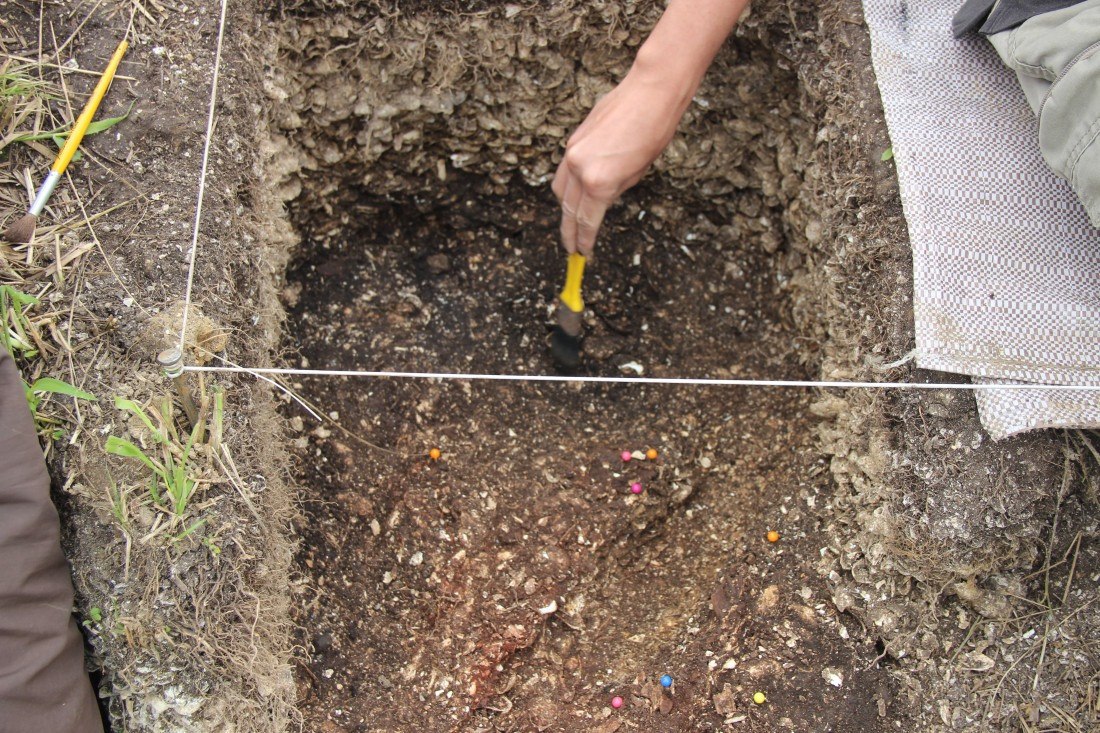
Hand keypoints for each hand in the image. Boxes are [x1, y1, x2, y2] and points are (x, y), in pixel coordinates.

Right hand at [551, 70, 687, 255]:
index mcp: (600, 183)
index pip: (587, 222)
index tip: (584, 254)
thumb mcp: (639, 172)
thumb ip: (616, 190)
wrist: (650, 93)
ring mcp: (573, 153)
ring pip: (560, 191)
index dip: (585, 241)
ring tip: (570, 224)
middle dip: (569, 232)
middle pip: (569, 211)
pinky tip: (573, 194)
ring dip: (565, 210)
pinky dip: (566, 186)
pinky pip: (563, 171)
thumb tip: (602, 201)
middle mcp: (581, 169)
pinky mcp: (573, 141)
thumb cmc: (655, 130)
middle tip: (571, 249)